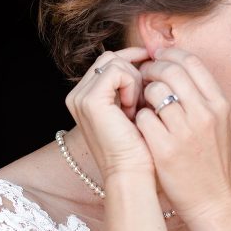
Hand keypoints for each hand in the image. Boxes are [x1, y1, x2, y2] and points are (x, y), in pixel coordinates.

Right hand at [65, 47, 156, 180]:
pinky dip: (132, 86)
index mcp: (83, 98)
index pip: (108, 62)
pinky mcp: (90, 100)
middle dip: (133, 70)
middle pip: (110, 58)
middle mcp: (77, 96)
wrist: (130, 173)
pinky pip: (117, 71)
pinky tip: (134, 109)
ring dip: (134, 81)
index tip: (153, 67)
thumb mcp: (133, 109)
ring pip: (114, 61)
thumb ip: (131, 85)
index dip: (132, 61)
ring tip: (137, 108)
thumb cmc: (136, 147)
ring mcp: (80, 97)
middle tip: (144, 98)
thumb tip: (148, 57)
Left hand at [136, 48, 230, 218]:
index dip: (169, 54)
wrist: (213, 201)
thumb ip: (200, 95)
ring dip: (141, 94)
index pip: (191, 61)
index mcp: (218, 103)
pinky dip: (138, 119)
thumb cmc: (210, 160)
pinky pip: (143, 118)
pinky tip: (140, 127)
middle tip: (142, 78)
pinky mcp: (166, 149)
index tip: (157, 58)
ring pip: (154, 91)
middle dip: (150, 69)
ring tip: (141, 104)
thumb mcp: (217, 122)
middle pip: (170, 70)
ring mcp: (185, 131)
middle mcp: (205, 113)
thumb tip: (174, 66)